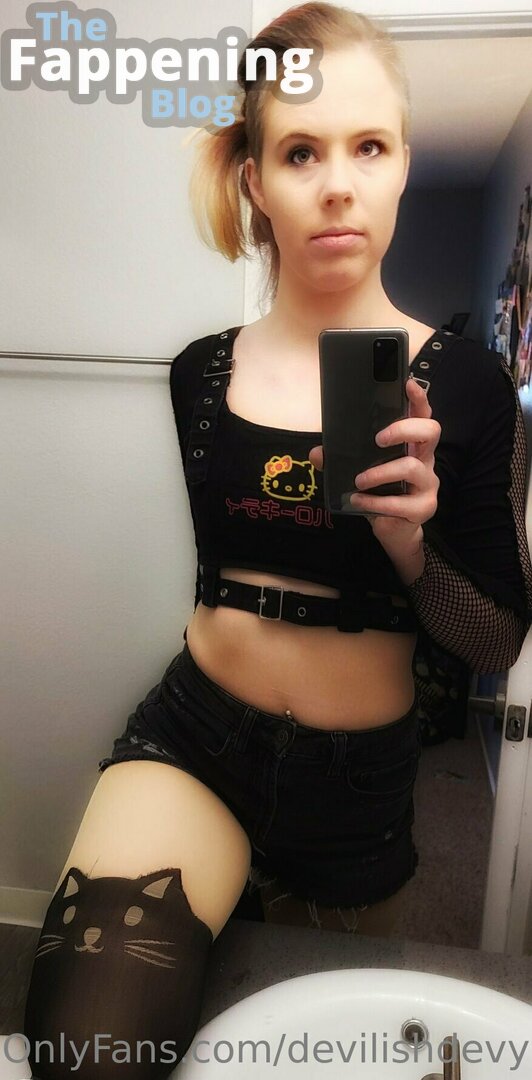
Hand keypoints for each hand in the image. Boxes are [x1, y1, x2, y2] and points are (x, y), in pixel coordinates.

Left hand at [309, 376, 440, 574]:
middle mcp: (425, 459)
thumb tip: (317, 453)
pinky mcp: (424, 507)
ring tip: (359, 480)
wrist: (394, 530)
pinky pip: (401, 502)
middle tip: (379, 438)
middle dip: (404, 429)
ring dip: (381, 472)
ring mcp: (428, 483)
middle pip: (431, 431)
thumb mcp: (357, 472)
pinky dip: (376, 502)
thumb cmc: (379, 492)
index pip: (422, 414)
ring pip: (412, 467)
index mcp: (412, 444)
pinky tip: (359, 501)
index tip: (407, 383)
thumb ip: (339, 460)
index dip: (418, 398)